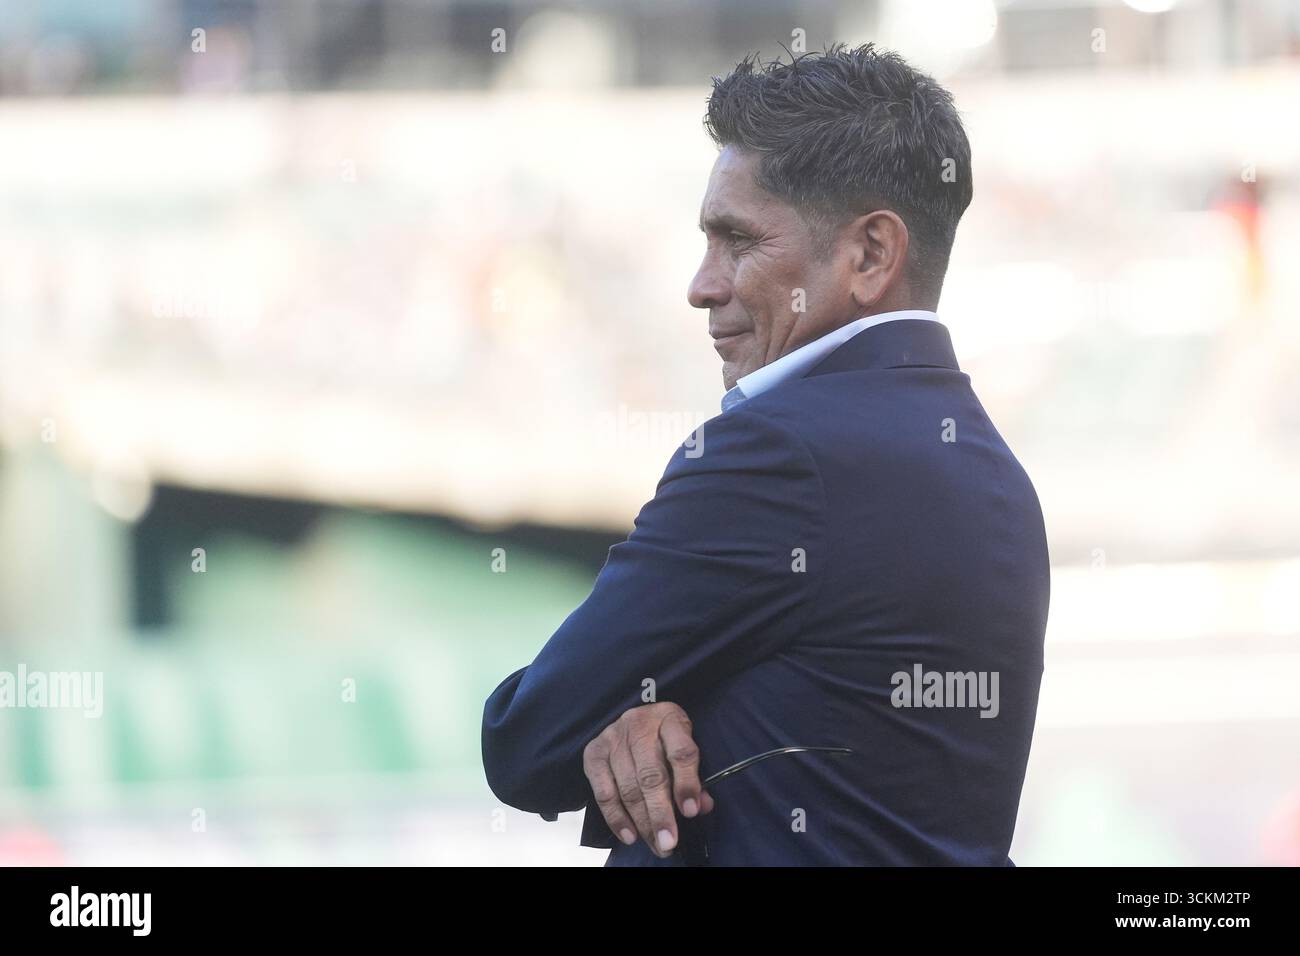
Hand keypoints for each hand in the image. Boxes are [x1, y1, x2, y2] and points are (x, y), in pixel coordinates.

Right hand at [583, 701, 715, 857]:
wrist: (633, 719)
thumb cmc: (664, 737)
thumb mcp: (684, 746)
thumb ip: (694, 777)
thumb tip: (701, 807)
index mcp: (670, 718)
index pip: (680, 751)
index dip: (686, 784)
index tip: (690, 813)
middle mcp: (639, 724)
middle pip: (650, 775)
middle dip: (660, 814)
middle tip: (669, 842)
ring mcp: (613, 738)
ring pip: (627, 787)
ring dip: (642, 822)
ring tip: (655, 844)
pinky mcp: (593, 753)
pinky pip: (603, 792)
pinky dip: (616, 818)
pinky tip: (630, 836)